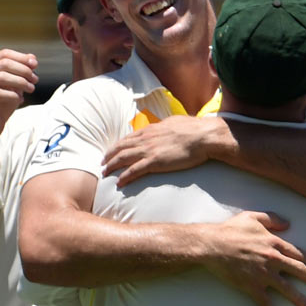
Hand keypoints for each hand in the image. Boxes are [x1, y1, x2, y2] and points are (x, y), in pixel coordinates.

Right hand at [0, 49, 37, 141]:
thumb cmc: (3, 104)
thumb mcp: (15, 86)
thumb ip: (22, 72)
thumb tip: (33, 58)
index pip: (4, 54)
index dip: (21, 57)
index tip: (35, 64)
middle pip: (4, 63)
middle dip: (23, 70)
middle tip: (35, 79)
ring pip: (1, 77)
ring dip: (21, 82)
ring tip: (32, 89)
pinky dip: (13, 95)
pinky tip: (20, 99)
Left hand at [102, 115, 221, 185]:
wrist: (203, 136)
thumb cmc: (194, 129)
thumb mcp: (175, 123)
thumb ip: (166, 126)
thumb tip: (167, 127)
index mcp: (151, 129)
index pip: (128, 138)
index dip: (117, 145)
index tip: (111, 151)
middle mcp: (146, 139)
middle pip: (121, 147)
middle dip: (109, 156)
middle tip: (102, 163)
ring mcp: (149, 150)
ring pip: (123, 158)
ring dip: (112, 166)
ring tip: (105, 173)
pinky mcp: (155, 162)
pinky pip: (134, 170)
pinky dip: (125, 176)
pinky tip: (119, 182)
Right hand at [202, 211, 305, 305]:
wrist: (212, 245)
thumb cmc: (231, 230)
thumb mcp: (253, 217)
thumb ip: (272, 219)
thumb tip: (288, 224)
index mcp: (275, 243)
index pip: (300, 254)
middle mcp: (273, 259)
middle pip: (299, 271)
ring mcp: (263, 274)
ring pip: (287, 288)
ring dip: (298, 298)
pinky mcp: (251, 286)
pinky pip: (265, 302)